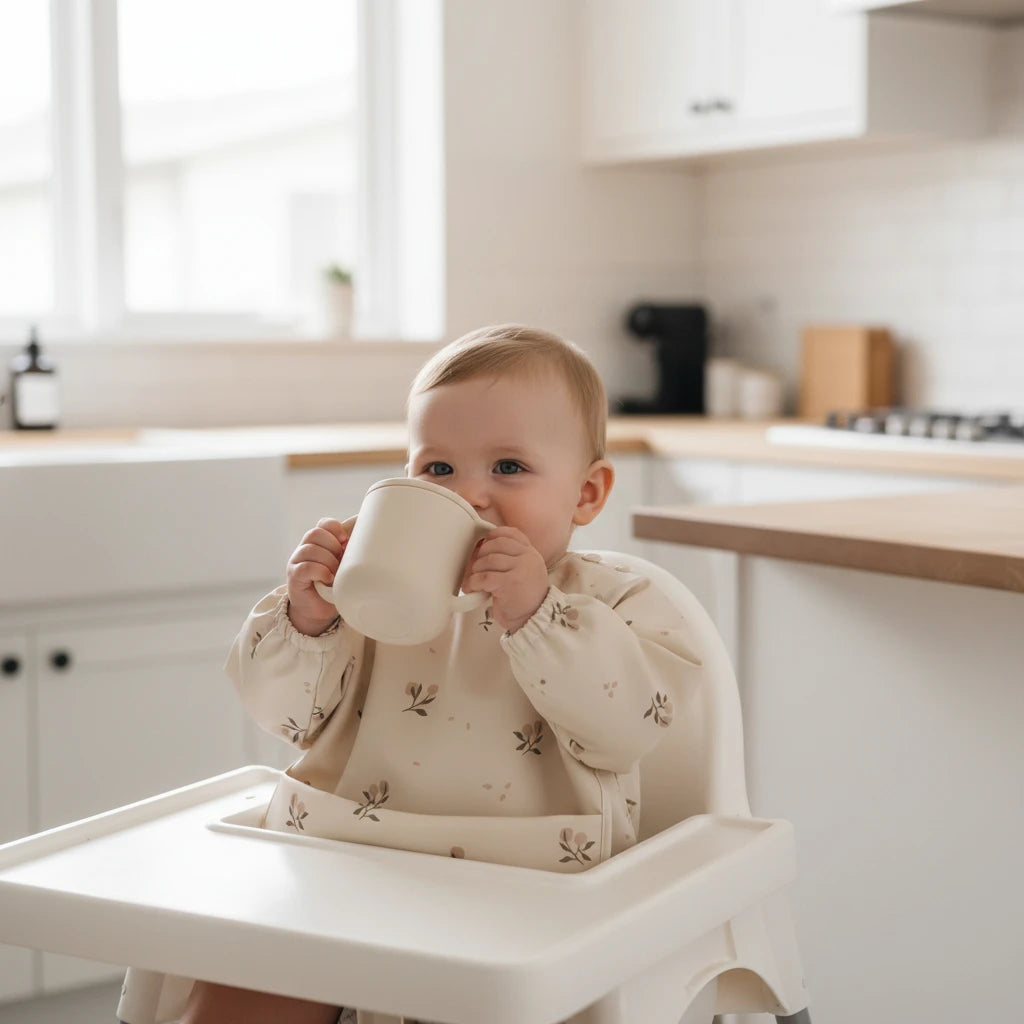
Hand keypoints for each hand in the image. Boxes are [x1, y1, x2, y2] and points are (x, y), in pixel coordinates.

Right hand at [286, 517, 351, 635]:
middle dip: (333, 546)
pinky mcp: (294, 576)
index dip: (335, 528)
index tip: (346, 541)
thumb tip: (373, 546)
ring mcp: (297, 561)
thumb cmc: (335, 587)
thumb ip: (351, 555)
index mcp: (318, 543)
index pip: (323, 524)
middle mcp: (304, 549)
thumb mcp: (345, 568)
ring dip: (328, 561)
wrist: (318, 611)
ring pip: (310, 549)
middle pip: (315, 533)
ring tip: (335, 575)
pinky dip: (320, 572)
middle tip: (340, 563)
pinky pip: (306, 567)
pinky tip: (328, 580)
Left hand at [463, 527, 548, 633]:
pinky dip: (474, 582)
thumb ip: (511, 559)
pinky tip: (472, 588)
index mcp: (532, 553)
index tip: (485, 544)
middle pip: (496, 544)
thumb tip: (481, 548)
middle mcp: (528, 558)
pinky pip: (484, 576)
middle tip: (475, 567)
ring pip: (489, 559)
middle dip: (481, 554)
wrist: (531, 620)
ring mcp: (520, 569)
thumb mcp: (524, 572)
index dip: (494, 535)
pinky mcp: (509, 583)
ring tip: (473, 580)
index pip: (512, 533)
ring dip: (475, 570)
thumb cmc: (522, 598)